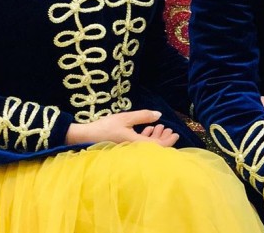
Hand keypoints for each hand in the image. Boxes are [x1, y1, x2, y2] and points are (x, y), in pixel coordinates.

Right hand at [65, 109, 179, 147]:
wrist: (88, 136)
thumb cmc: (106, 126)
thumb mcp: (126, 118)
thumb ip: (143, 116)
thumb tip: (158, 115)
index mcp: (136, 145)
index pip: (158, 147)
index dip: (168, 141)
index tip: (176, 134)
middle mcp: (134, 150)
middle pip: (154, 147)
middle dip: (163, 138)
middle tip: (170, 129)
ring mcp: (130, 149)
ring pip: (147, 145)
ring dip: (155, 136)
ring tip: (160, 126)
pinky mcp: (125, 147)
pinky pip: (140, 144)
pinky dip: (146, 136)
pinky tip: (148, 128)